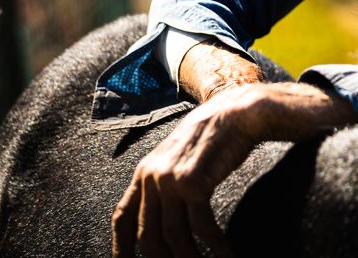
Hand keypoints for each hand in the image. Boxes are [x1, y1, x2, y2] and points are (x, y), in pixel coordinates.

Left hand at [111, 84, 257, 256]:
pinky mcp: (194, 184)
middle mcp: (151, 177)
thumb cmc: (214, 135)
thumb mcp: (178, 156)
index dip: (120, 247)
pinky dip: (215, 246)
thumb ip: (165, 180)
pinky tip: (225, 254)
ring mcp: (171, 180)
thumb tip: (166, 212)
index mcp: (144, 171)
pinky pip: (202, 227)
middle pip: (148, 235)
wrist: (237, 113)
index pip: (122, 217)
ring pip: (174, 237)